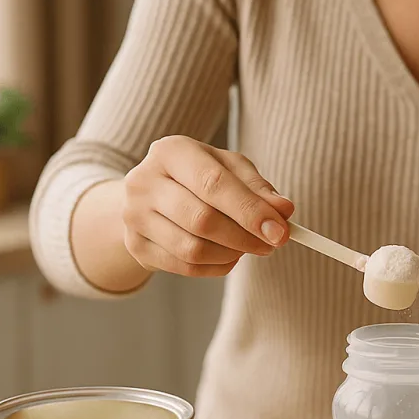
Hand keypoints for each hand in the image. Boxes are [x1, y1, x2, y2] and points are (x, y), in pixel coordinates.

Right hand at [122, 135, 294, 276]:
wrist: (150, 196)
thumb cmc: (198, 178)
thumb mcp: (230, 170)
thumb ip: (258, 188)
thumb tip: (283, 211)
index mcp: (171, 151)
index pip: (214, 184)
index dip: (250, 211)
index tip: (281, 231)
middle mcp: (145, 181)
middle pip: (202, 220)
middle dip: (245, 237)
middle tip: (271, 243)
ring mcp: (135, 216)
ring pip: (193, 249)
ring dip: (232, 254)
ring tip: (248, 246)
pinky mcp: (136, 246)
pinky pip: (186, 267)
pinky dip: (216, 267)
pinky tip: (228, 255)